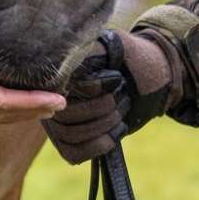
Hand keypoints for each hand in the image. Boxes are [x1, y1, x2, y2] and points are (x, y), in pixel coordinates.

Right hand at [43, 29, 182, 163]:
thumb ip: (98, 51)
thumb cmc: (132, 58)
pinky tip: (116, 133)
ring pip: (69, 136)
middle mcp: (53, 96)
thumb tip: (79, 64)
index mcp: (62, 72)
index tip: (117, 80)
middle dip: (101, 111)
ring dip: (102, 128)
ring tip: (121, 115)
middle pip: (65, 117)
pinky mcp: (72, 140)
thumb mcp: (117, 45)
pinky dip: (96, 146)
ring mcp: (60, 119)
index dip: (93, 90)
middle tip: (123, 99)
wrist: (145, 79)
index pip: (64, 89)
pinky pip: (73, 153)